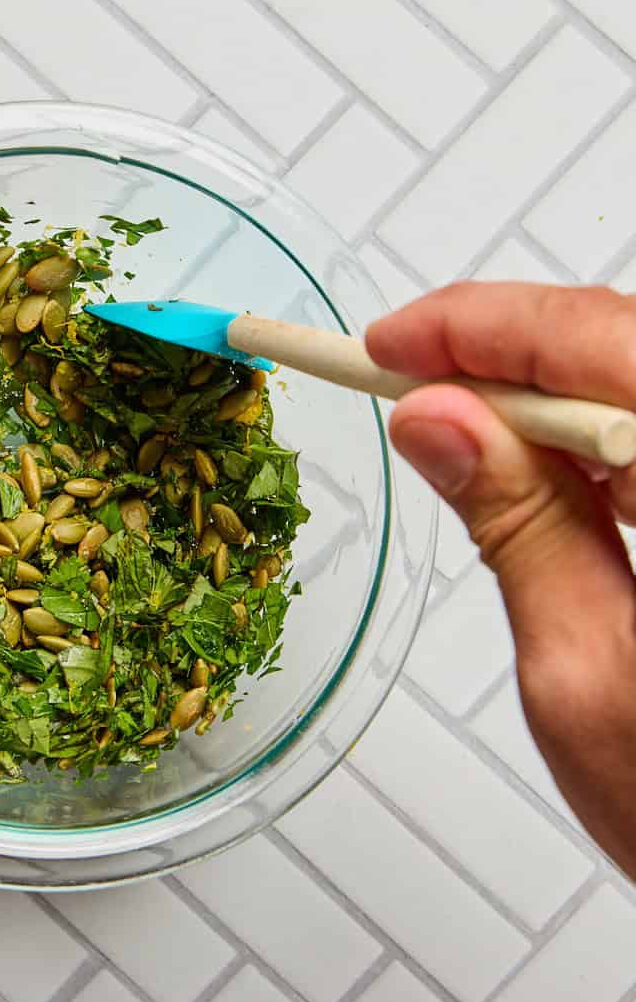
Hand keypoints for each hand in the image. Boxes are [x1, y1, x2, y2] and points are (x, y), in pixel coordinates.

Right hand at [367, 283, 635, 874]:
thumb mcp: (586, 677)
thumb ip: (518, 526)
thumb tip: (439, 419)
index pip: (599, 342)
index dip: (480, 325)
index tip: (390, 346)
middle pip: (629, 346)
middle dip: (510, 350)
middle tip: (406, 380)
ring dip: (555, 393)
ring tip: (462, 427)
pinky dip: (607, 435)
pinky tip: (551, 465)